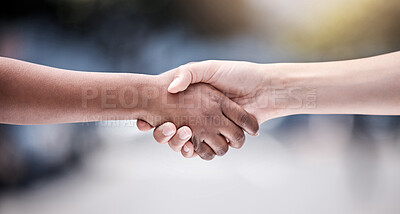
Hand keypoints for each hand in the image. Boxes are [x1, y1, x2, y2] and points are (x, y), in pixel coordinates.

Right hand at [143, 72, 258, 159]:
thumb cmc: (237, 75)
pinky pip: (203, 151)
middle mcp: (196, 116)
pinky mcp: (220, 139)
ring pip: (184, 143)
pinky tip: (190, 146)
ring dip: (177, 143)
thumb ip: (188, 73)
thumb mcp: (209, 68)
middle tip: (164, 128)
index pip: (164, 112)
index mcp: (190, 100)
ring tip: (179, 136)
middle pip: (170, 132)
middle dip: (162, 134)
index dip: (151, 118)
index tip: (142, 121)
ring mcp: (208, 129)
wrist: (265, 89)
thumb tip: (170, 87)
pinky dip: (194, 151)